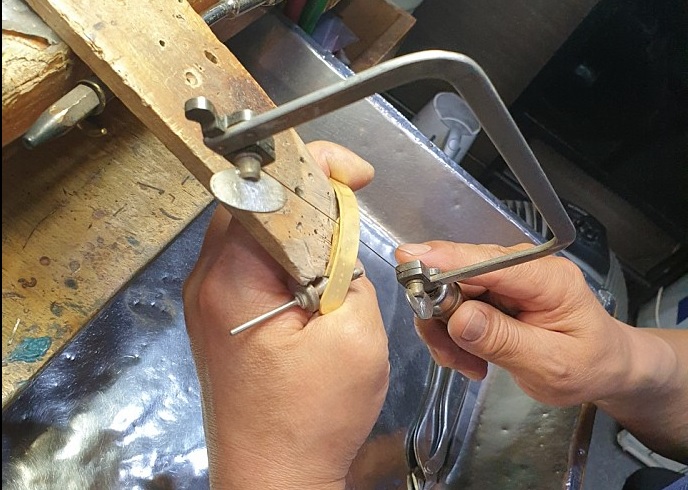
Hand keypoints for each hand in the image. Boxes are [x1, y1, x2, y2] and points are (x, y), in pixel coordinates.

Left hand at [183, 141, 388, 488]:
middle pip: (255, 206)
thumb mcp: (355, 338)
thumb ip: (350, 273)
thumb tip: (339, 246)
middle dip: (307, 195)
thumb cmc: (310, 420)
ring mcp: (206, 301)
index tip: (353, 173)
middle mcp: (207, 282)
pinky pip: (248, 265)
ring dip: (297, 227)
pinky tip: (312, 276)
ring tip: (337, 244)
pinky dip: (283, 257)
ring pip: (252, 234)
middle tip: (350, 201)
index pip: (265, 189)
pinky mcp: (216, 319)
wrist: (272, 480)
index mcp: (234, 280)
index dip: (314, 168)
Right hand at [395, 241, 687, 461]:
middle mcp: (519, 268)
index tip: (409, 261)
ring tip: (469, 364)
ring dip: (447, 333)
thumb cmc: (590, 365)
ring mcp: (502, 279)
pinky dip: (453, 335)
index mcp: (544, 278)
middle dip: (441, 315)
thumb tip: (459, 318)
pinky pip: (453, 306)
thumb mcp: (552, 365)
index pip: (487, 262)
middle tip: (451, 355)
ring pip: (448, 293)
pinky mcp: (490, 292)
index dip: (445, 260)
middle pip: (457, 274)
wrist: (604, 366)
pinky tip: (472, 358)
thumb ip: (504, 341)